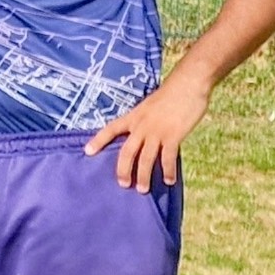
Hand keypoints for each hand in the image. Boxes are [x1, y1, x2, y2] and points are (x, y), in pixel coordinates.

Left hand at [86, 76, 205, 189]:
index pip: (110, 129)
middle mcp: (141, 126)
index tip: (87, 152)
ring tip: (142, 189)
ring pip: (145, 159)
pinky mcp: (173, 135)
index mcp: (133, 116)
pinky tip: (168, 181)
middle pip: (126, 152)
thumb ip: (145, 121)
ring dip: (143, 176)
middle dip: (123, 170)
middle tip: (123, 184)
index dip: (98, 141)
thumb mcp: (150, 106)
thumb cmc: (171, 94)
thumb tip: (145, 136)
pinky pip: (167, 158)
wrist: (188, 84)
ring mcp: (157, 131)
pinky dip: (167, 171)